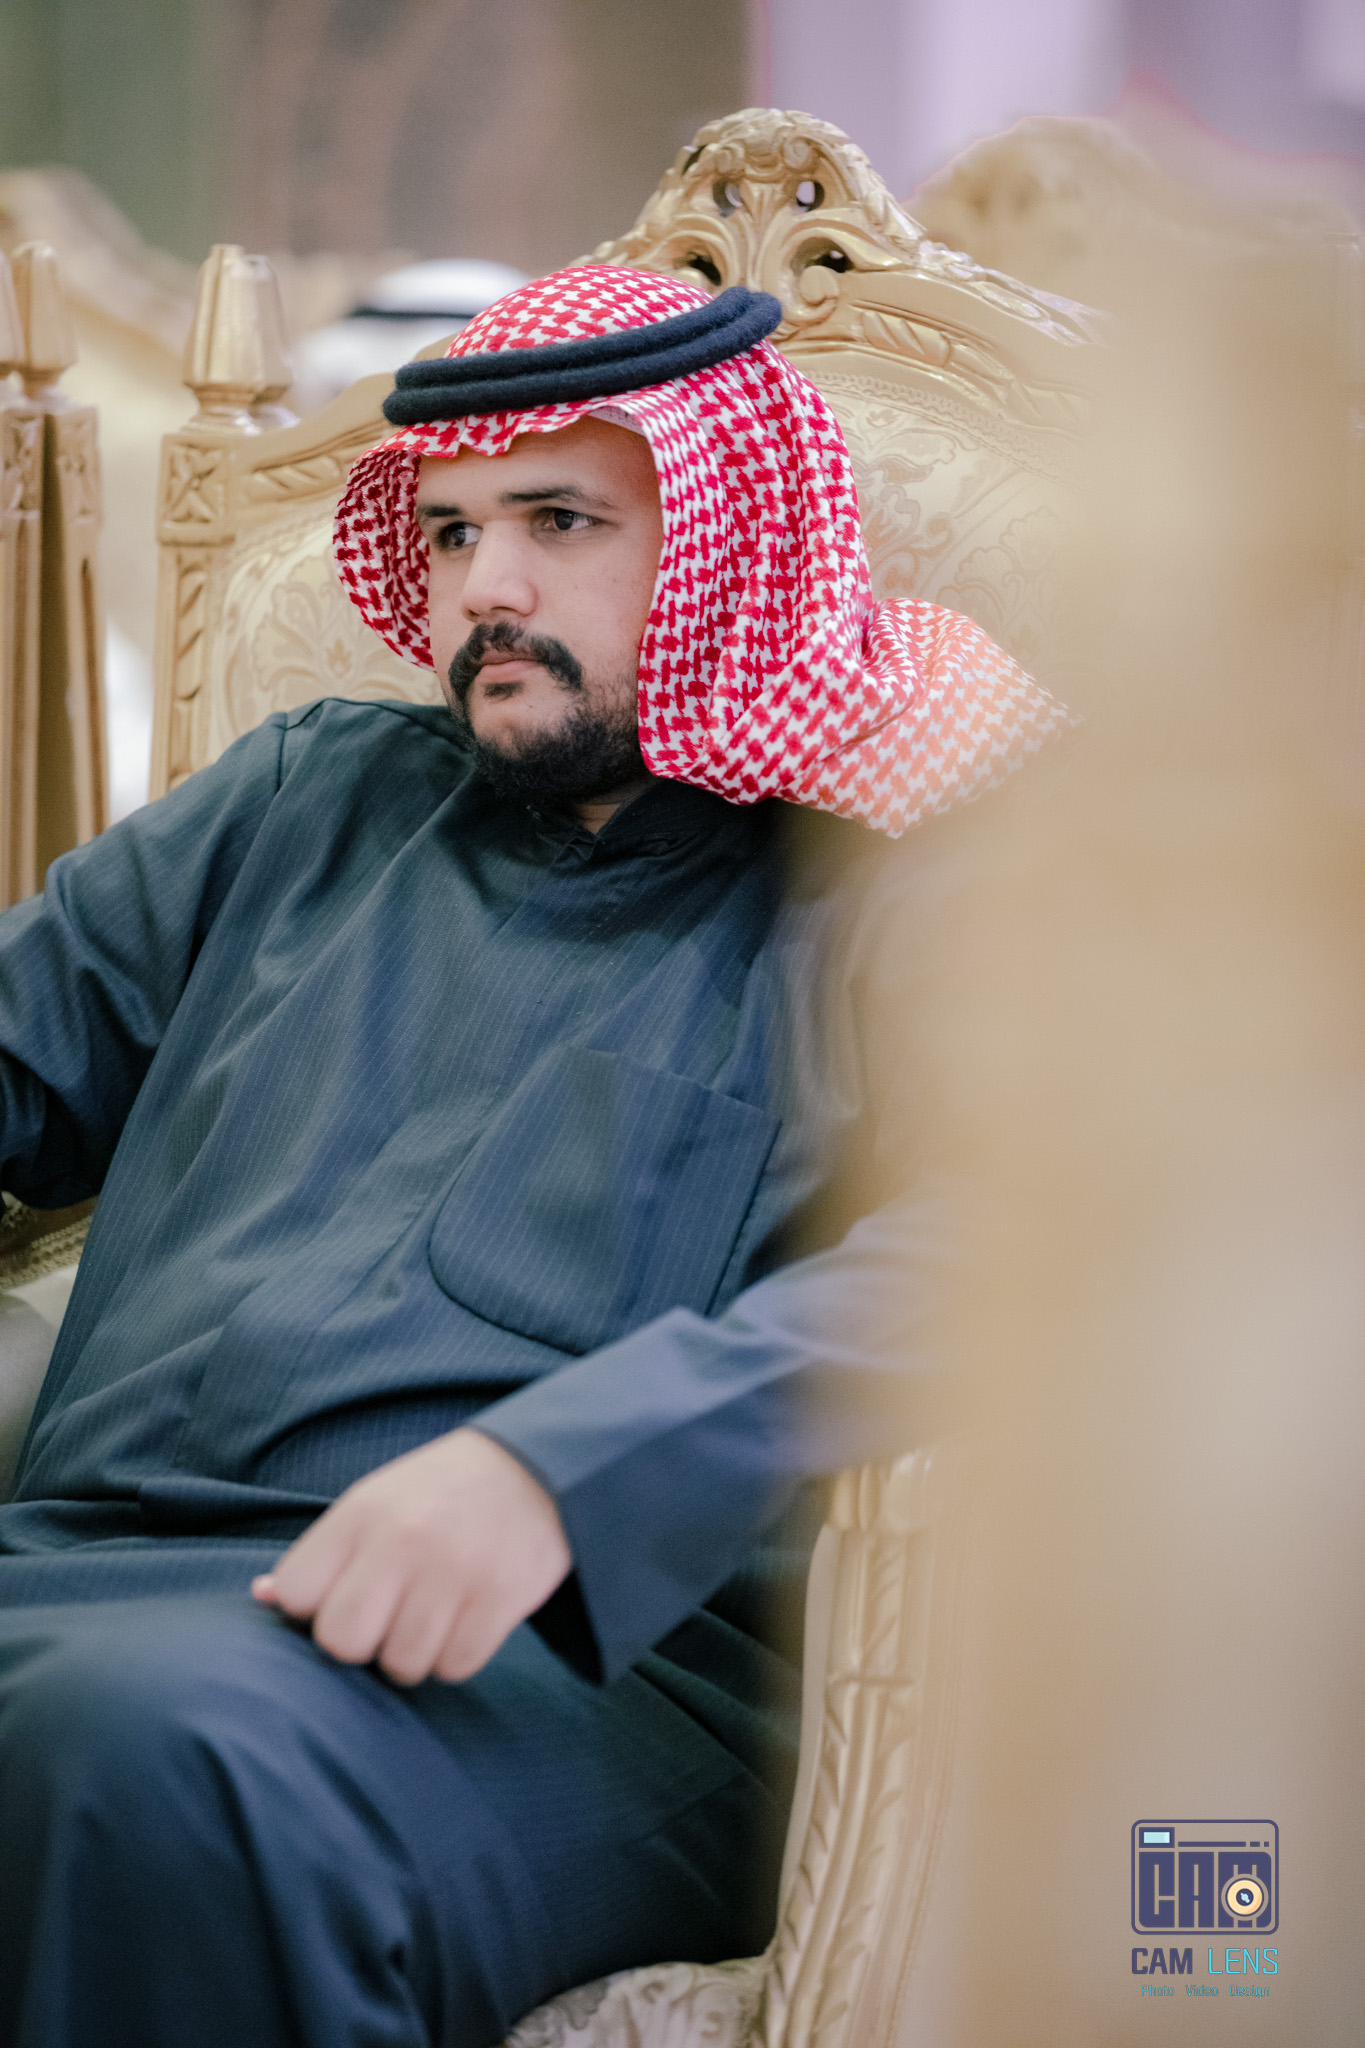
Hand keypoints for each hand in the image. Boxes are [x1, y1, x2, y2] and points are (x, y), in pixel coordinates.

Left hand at [251, 1427, 570, 1684]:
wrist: (538, 1469)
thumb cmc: (440, 1494)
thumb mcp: (375, 1502)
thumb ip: (324, 1553)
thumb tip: (263, 1597)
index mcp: (362, 1512)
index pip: (298, 1596)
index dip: (318, 1609)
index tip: (344, 1595)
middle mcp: (403, 1540)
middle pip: (343, 1643)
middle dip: (363, 1643)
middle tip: (390, 1617)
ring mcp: (454, 1570)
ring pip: (403, 1665)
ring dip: (414, 1653)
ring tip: (433, 1614)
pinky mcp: (501, 1598)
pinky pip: (456, 1667)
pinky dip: (457, 1655)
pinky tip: (466, 1618)